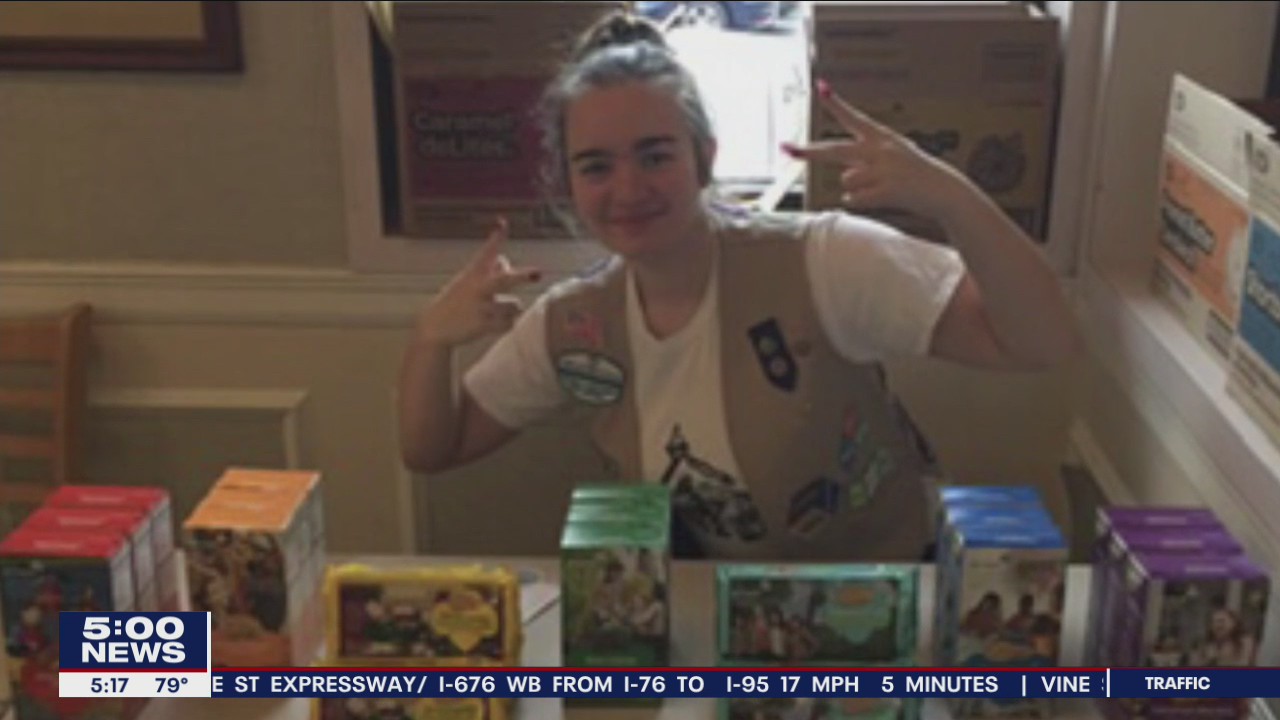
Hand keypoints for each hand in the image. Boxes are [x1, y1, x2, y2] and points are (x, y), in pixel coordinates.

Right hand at [413, 217, 540, 346]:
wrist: (435, 327)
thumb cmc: (457, 300)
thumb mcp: (468, 280)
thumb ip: (489, 269)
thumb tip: (506, 261)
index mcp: (473, 272)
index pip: (487, 251)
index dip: (497, 237)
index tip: (503, 222)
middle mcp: (478, 287)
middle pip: (504, 280)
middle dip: (521, 277)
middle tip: (537, 273)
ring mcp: (481, 307)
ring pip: (515, 304)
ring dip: (512, 309)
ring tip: (496, 311)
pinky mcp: (483, 325)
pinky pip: (509, 323)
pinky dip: (505, 324)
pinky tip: (491, 324)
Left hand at [783, 80, 972, 219]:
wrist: (944, 191)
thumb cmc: (915, 173)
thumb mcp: (894, 154)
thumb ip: (866, 157)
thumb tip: (843, 178)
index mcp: (881, 137)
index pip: (854, 117)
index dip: (836, 103)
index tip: (820, 87)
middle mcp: (880, 149)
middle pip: (835, 150)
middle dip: (808, 151)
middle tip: (786, 148)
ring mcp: (884, 169)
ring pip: (847, 180)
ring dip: (855, 188)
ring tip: (878, 187)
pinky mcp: (889, 189)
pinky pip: (855, 199)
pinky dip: (859, 202)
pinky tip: (879, 198)